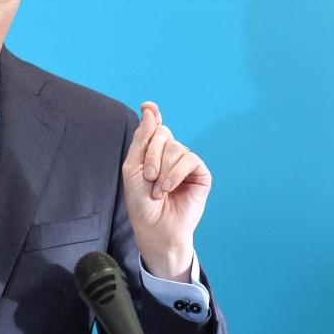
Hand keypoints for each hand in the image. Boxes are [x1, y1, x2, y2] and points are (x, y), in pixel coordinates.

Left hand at [121, 102, 211, 281]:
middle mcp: (171, 154)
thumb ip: (141, 139)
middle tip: (148, 177)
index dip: (153, 114)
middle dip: (151, 154)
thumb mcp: (133, 168)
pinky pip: (189, 159)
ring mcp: (186, 163)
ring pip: (176, 147)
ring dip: (162, 169)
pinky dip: (176, 174)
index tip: (148, 106)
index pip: (155, 126)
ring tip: (158, 190)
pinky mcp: (200, 174)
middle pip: (163, 133)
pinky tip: (169, 188)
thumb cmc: (141, 202)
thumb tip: (150, 109)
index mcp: (153, 151)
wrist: (155, 228)